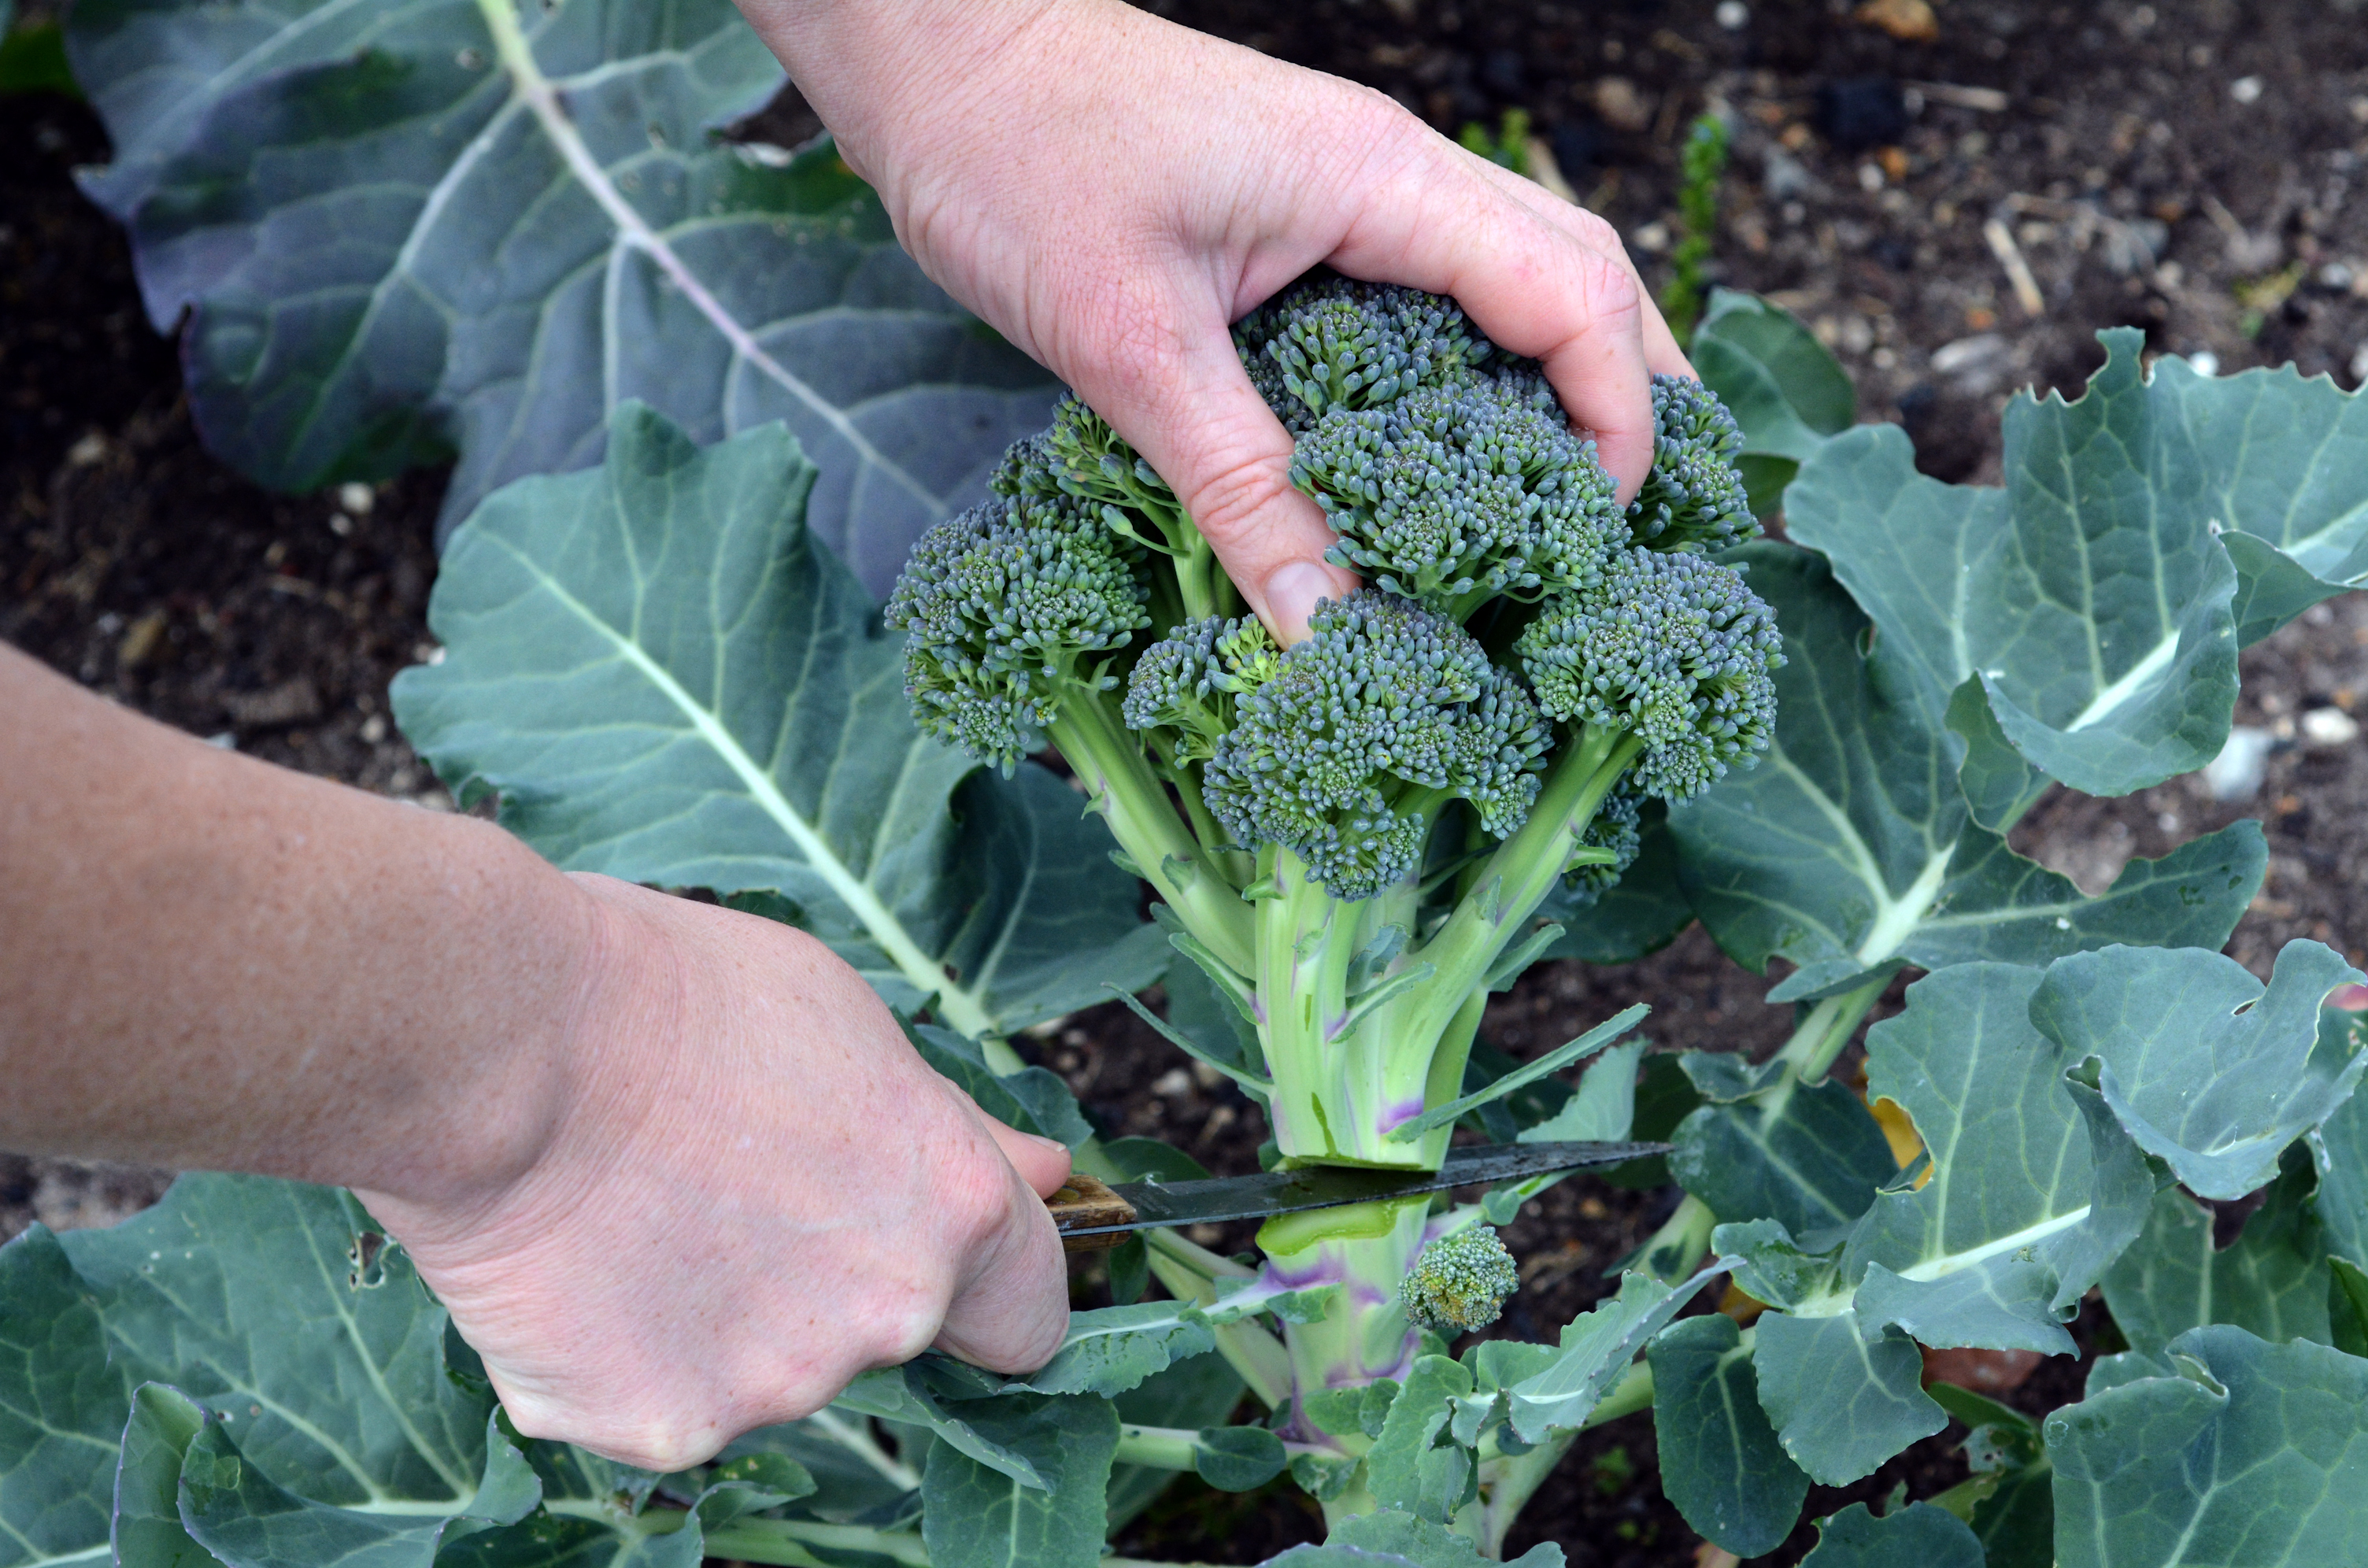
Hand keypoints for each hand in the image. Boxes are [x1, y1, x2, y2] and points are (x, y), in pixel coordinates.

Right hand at [355, 876, 1072, 1472]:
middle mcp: (886, 1313)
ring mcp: (772, 1385)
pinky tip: (580, 1267)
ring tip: (639, 1209)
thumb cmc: (674, 997)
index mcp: (953, 1207)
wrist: (505, 1041)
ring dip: (724, 1319)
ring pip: (768, 1372)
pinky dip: (623, 1357)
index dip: (990, 1288)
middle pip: (887, 1334)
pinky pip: (658, 1403)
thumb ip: (954, 1130)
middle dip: (832, 1283)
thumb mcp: (852, 1025)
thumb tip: (1050, 1172)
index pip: (1030, 1312)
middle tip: (731, 1189)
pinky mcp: (658, 1427)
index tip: (940, 1264)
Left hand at [743, 0, 1691, 639]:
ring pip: (1521, 272)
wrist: (938, 51)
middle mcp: (1396, 173)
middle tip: (1634, 528)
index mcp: (1383, 182)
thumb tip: (1324, 628)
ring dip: (1567, 376)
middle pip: (1584, 273)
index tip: (1599, 538)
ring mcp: (1355, 187)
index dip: (1616, 421)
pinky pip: (1436, 286)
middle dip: (1632, 397)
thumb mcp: (1127, 341)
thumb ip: (1237, 485)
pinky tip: (1451, 450)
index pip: (1572, 297)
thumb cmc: (1017, 156)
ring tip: (1578, 503)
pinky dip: (1477, 363)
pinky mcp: (1305, 212)